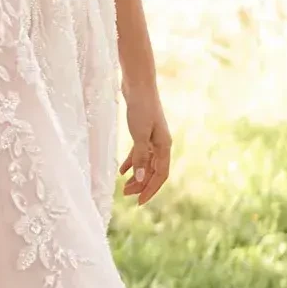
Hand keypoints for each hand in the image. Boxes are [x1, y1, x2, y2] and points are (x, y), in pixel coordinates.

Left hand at [120, 90, 170, 205]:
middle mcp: (161, 144)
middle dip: (141, 185)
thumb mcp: (139, 134)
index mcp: (164, 146)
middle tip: (126, 195)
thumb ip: (140, 156)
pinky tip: (122, 171)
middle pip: (153, 170)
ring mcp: (152, 138)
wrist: (139, 84)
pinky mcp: (143, 132)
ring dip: (136, 176)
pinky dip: (132, 162)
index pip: (160, 174)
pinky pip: (139, 153)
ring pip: (146, 163)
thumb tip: (139, 178)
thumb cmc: (141, 108)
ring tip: (123, 187)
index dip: (150, 189)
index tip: (139, 202)